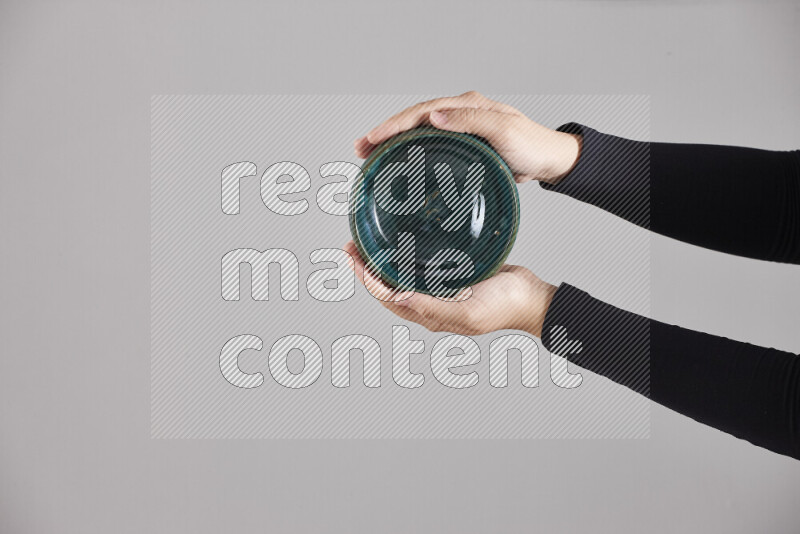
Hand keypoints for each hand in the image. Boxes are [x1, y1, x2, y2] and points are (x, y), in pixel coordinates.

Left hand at [343, 241, 556, 336]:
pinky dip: (405, 257)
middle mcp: (431, 304)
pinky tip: (401, 243)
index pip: (387, 296)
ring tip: (367, 244)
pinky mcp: (453, 277)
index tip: (353, 258)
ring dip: (383, 263)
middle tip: (352, 245)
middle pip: (388, 287)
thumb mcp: (469, 311)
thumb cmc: (505, 307)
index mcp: (431, 315)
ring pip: (402, 278)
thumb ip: (434, 307)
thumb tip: (399, 298)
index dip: (367, 279)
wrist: (532, 297)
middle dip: (368, 269)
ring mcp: (441, 291)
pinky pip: (421, 268)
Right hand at [354, 91, 580, 184]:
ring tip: (370, 155)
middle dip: (384, 133)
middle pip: (414, 119)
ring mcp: (461, 127)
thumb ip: (470, 121)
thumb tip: (434, 116)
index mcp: (467, 106)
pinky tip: (399, 160)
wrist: (549, 160)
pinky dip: (410, 150)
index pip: (421, 111)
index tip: (372, 138)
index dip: (394, 125)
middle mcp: (461, 113)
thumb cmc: (531, 146)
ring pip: (419, 131)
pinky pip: (430, 143)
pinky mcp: (464, 143)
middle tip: (361, 149)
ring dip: (393, 141)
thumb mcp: (503, 130)